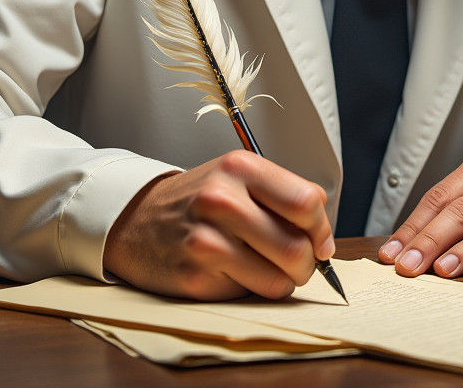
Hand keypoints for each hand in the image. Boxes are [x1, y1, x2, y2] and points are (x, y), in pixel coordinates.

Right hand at [103, 150, 334, 299]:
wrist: (138, 219)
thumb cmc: (199, 198)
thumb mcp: (239, 176)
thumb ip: (283, 196)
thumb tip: (324, 237)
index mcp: (241, 167)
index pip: (306, 203)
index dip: (322, 229)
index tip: (321, 241)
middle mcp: (222, 200)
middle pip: (297, 247)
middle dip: (309, 263)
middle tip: (301, 263)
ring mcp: (206, 240)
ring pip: (279, 279)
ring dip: (285, 281)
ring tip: (271, 269)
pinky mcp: (194, 277)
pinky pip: (250, 295)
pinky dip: (255, 289)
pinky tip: (238, 273)